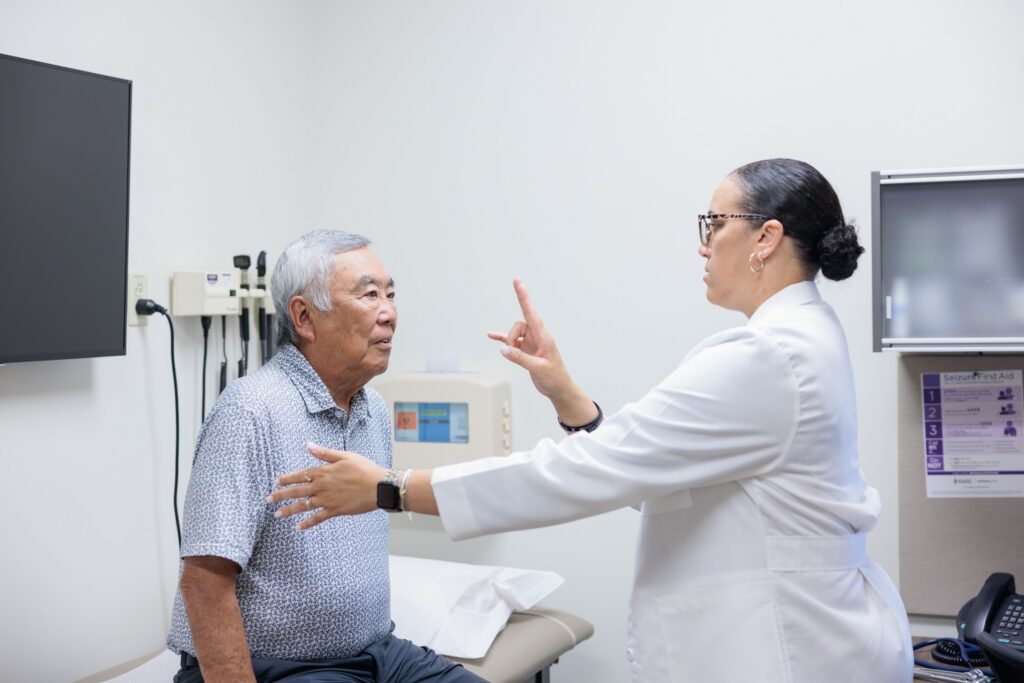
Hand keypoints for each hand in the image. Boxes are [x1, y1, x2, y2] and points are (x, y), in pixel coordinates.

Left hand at [266, 443, 385, 529]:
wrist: (379, 486)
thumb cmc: (364, 468)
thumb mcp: (345, 455)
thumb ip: (324, 453)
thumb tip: (308, 444)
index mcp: (324, 472)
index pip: (300, 475)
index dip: (287, 478)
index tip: (276, 481)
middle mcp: (322, 486)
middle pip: (297, 491)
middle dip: (281, 495)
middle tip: (268, 499)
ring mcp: (327, 500)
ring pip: (303, 506)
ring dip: (289, 510)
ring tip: (277, 514)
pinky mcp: (335, 510)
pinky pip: (318, 518)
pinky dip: (307, 523)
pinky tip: (298, 527)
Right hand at [487, 277, 574, 399]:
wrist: (559, 389)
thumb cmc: (554, 378)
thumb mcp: (538, 368)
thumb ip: (520, 358)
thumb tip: (503, 349)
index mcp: (543, 336)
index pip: (531, 312)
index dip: (523, 296)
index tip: (517, 281)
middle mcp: (537, 336)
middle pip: (518, 325)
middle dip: (511, 336)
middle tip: (513, 352)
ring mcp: (530, 342)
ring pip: (513, 333)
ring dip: (508, 342)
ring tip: (511, 354)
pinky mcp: (525, 350)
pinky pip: (510, 341)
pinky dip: (501, 339)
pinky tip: (491, 336)